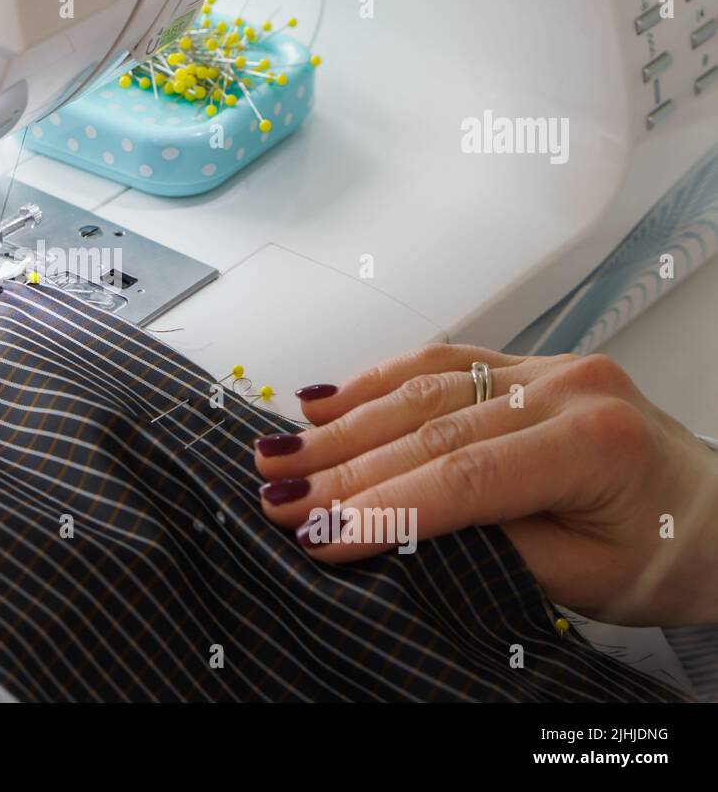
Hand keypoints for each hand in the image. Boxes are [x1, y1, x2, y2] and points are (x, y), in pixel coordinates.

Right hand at [255, 344, 717, 626]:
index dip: (383, 508)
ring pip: (422, 386)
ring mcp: (543, 368)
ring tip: (279, 451)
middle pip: (430, 428)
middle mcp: (566, 389)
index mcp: (593, 445)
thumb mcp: (582, 580)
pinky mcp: (523, 364)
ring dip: (343, 422)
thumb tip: (393, 531)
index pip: (464, 478)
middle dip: (343, 467)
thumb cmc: (667, 554)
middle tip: (275, 496)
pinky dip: (375, 382)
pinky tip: (325, 401)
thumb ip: (492, 548)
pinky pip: (438, 362)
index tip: (317, 535)